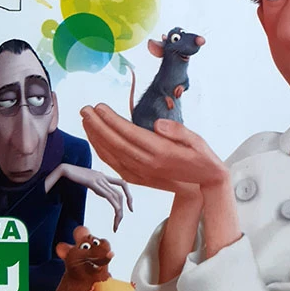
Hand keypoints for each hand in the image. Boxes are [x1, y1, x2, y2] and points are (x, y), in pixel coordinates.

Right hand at [59, 165, 133, 232]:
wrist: (63, 168)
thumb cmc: (70, 175)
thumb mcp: (86, 180)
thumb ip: (93, 184)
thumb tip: (98, 190)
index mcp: (102, 176)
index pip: (122, 183)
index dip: (128, 195)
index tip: (127, 208)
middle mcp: (103, 177)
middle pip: (121, 192)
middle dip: (124, 207)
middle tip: (118, 224)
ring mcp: (99, 179)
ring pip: (116, 195)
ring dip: (119, 212)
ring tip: (116, 225)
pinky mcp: (93, 182)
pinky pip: (108, 195)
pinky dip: (115, 205)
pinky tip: (117, 212)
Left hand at [80, 104, 228, 191]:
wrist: (204, 183)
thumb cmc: (201, 156)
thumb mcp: (197, 140)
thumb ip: (177, 131)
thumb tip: (157, 124)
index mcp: (161, 152)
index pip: (130, 134)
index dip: (112, 121)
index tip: (99, 107)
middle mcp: (148, 164)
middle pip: (116, 143)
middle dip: (98, 126)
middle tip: (85, 109)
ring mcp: (141, 173)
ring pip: (112, 155)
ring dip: (96, 137)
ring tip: (85, 120)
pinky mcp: (138, 179)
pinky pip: (114, 165)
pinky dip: (102, 152)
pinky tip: (95, 140)